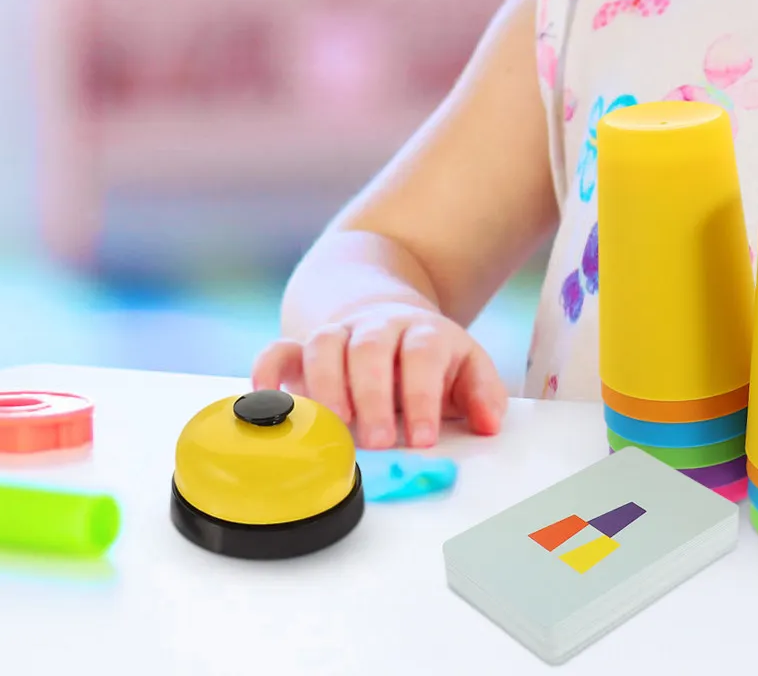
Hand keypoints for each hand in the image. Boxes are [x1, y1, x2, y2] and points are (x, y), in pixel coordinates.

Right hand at [251, 303, 507, 450]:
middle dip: (372, 395)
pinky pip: (279, 350)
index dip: (422, 395)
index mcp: (421, 332)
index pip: (423, 354)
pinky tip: (267, 397)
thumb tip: (490, 423)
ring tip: (332, 424)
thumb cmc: (427, 358)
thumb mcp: (465, 367)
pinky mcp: (302, 347)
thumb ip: (482, 392)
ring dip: (325, 384)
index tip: (423, 437)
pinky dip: (268, 370)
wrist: (388, 317)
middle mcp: (377, 328)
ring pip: (324, 343)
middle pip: (370, 348)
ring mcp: (338, 334)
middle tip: (376, 440)